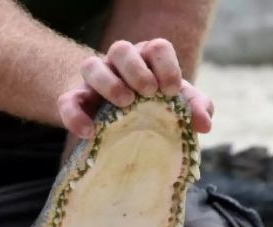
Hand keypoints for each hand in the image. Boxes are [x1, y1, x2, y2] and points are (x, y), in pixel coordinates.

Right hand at [57, 39, 213, 138]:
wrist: (113, 119)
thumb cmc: (150, 107)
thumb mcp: (174, 105)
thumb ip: (193, 109)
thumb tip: (204, 124)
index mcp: (146, 59)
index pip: (156, 48)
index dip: (166, 65)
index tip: (170, 90)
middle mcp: (118, 63)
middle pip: (121, 49)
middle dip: (136, 70)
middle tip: (148, 93)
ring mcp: (93, 79)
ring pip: (91, 65)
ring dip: (108, 83)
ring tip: (124, 104)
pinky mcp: (74, 99)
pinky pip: (67, 101)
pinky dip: (75, 116)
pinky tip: (89, 132)